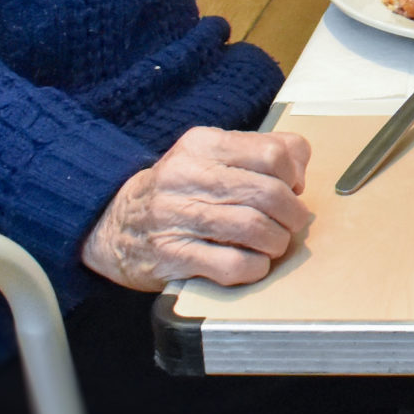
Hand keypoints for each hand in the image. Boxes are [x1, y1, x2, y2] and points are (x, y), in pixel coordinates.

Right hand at [82, 126, 311, 291]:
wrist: (114, 226)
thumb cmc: (179, 192)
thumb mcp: (211, 157)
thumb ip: (259, 152)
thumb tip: (300, 173)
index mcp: (202, 145)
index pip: (273, 153)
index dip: (294, 176)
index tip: (291, 189)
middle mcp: (187, 176)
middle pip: (269, 193)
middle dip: (292, 215)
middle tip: (290, 224)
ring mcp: (176, 216)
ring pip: (255, 229)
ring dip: (277, 242)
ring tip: (273, 244)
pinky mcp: (173, 255)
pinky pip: (233, 265)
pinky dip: (254, 268)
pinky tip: (252, 264)